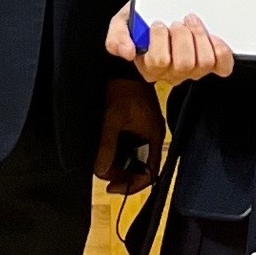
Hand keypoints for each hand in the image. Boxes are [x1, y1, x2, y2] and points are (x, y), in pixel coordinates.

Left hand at [96, 61, 163, 191]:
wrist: (124, 66)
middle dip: (122, 175)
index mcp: (154, 137)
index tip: (113, 188)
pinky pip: (129, 146)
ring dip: (118, 163)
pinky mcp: (137, 125)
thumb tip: (101, 172)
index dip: (133, 185)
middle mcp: (152, 137)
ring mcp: (145, 131)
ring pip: (133, 157)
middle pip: (140, 167)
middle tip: (103, 175)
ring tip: (101, 164)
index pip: (150, 173)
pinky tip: (105, 153)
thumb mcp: (113, 118)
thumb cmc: (122, 90)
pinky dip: (118, 152)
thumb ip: (108, 146)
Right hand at [106, 2, 235, 88]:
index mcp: (149, 66)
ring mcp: (193, 70)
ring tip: (192, 22)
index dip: (160, 39)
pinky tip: (212, 37)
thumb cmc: (143, 19)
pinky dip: (221, 51)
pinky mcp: (212, 64)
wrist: (160, 10)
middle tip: (177, 22)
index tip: (158, 22)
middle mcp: (172, 72)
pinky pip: (222, 66)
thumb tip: (126, 52)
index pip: (158, 62)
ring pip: (203, 63)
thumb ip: (117, 37)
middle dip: (182, 36)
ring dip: (200, 37)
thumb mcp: (122, 22)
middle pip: (183, 64)